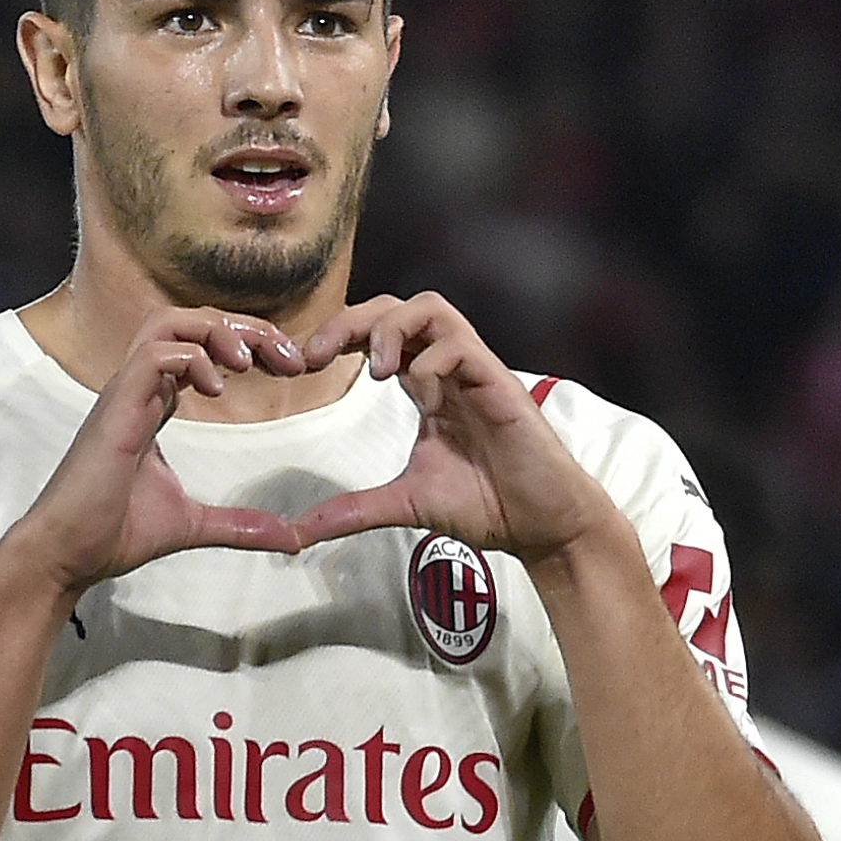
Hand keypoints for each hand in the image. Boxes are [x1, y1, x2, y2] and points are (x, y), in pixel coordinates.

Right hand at [14, 308, 305, 595]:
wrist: (65, 554)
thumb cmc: (111, 532)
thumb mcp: (193, 524)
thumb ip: (241, 524)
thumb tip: (292, 539)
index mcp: (154, 403)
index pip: (202, 345)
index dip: (250, 344)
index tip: (291, 368)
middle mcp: (138, 389)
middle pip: (191, 320)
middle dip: (245, 326)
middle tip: (288, 358)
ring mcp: (124, 395)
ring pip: (166, 322)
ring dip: (216, 330)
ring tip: (249, 361)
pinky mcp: (115, 410)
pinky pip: (152, 355)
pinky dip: (191, 359)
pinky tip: (216, 389)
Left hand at [287, 293, 613, 561]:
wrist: (542, 527)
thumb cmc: (489, 505)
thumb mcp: (405, 504)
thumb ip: (353, 511)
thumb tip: (297, 533)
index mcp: (427, 386)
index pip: (377, 334)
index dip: (339, 336)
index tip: (305, 363)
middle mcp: (449, 370)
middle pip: (397, 306)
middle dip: (352, 320)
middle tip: (320, 354)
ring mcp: (476, 372)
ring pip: (431, 309)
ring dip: (393, 329)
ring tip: (377, 371)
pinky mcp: (501, 386)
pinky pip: (462, 345)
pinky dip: (434, 362)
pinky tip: (427, 399)